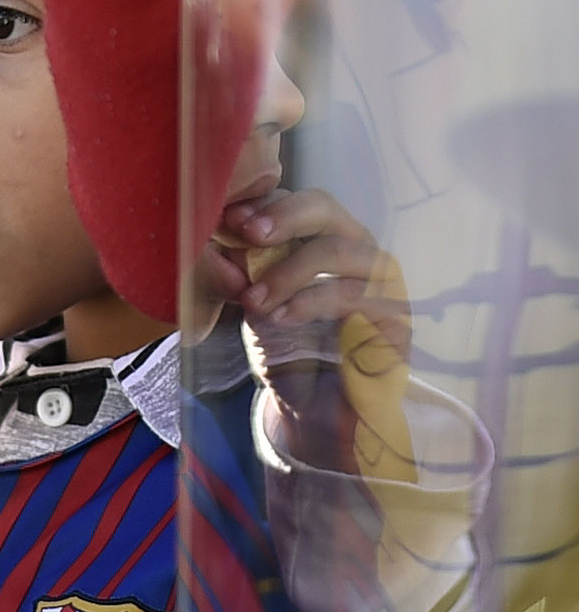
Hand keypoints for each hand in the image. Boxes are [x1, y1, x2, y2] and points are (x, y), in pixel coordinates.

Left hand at [223, 188, 410, 471]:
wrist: (318, 411)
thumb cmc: (289, 351)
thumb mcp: (256, 307)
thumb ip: (240, 276)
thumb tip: (217, 248)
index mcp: (321, 236)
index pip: (296, 201)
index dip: (264, 204)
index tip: (229, 217)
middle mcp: (355, 246)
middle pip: (324, 207)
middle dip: (282, 216)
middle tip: (248, 232)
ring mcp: (380, 277)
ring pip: (336, 249)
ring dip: (287, 271)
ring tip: (253, 300)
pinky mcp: (394, 312)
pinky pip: (352, 293)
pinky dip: (310, 302)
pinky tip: (279, 318)